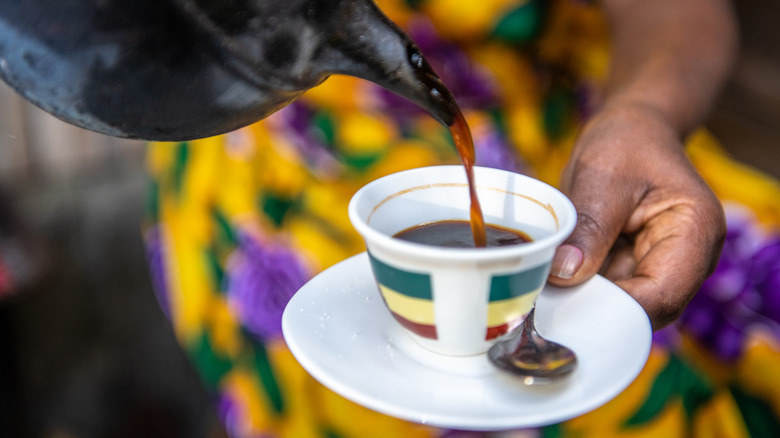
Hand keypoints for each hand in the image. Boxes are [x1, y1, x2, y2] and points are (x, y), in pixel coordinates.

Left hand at [548, 103, 725, 329]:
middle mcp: (688, 258)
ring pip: (624, 305)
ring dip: (586, 300)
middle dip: (597, 309)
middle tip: (545, 303)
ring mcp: (663, 265)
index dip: (616, 309)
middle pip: (645, 307)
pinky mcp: (637, 267)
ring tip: (544, 290)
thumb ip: (588, 228)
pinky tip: (552, 282)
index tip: (567, 306)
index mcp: (696, 232)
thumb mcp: (601, 178)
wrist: (632, 130)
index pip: (662, 294)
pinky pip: (610, 290)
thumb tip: (565, 275)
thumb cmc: (626, 143)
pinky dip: (582, 289)